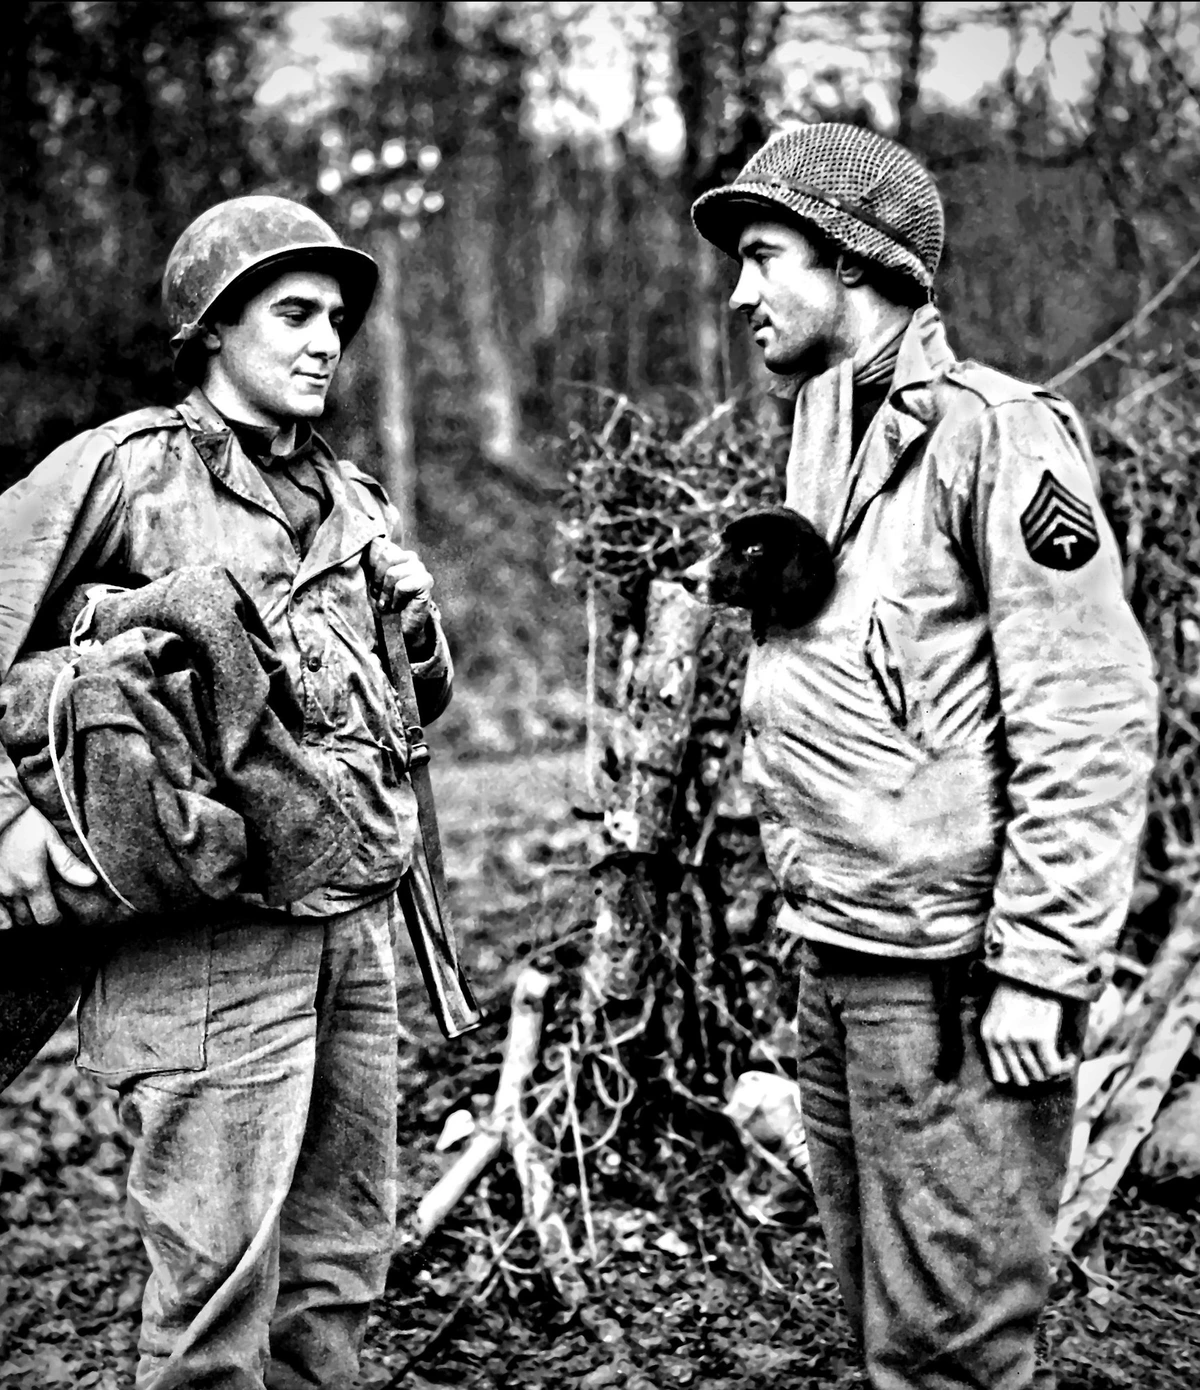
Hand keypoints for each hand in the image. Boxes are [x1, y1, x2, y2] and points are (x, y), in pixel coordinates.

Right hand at [0, 805, 96, 929]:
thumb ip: (68, 864)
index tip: (60, 915)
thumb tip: (92, 881)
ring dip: (19, 918)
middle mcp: (11, 891)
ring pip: (8, 922)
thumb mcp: (50, 838)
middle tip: (45, 908)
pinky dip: (1, 916)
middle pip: (27, 922)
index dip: (56, 921)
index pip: (47, 919)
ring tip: (27, 907)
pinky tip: (8, 906)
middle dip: (38, 919)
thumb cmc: (23, 822)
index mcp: (32, 881)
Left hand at [374, 544, 434, 641]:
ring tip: (389, 602)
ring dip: (386, 593)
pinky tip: (399, 606)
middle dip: (378, 580)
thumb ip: (371, 562)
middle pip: (386, 555)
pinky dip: (396, 599)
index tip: (373, 583)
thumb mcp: (372, 581)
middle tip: (380, 594)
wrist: (400, 628)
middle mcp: (409, 557)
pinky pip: (402, 586)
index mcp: (395, 553)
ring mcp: (419, 568)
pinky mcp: (425, 581)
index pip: (379, 544)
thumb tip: (373, 542)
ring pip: (393, 573)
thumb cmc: (385, 603)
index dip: (371, 565)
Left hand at [979, 979, 1073, 1086]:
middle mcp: (1001, 1040)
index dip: (1019, 1078)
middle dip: (1037, 1076)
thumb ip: (1001, 1041)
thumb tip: (1019, 1077)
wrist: (1032, 969)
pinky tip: (1068, 1059)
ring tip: (1060, 1059)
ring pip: (1039, 1075)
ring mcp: (1020, 1039)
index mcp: (988, 1036)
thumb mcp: (997, 1016)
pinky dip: (1064, 1067)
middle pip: (1022, 1079)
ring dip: (1053, 1071)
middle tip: (1049, 1065)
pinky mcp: (1041, 1035)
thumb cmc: (1017, 993)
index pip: (1001, 1076)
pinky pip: (1054, 1067)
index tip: (1032, 1072)